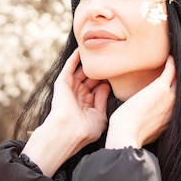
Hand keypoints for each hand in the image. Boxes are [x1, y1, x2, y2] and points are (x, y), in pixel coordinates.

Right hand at [22, 49, 109, 175]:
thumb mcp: (100, 116)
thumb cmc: (85, 130)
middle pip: (90, 78)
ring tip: (98, 49)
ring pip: (80, 71)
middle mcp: (78, 96)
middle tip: (111, 57)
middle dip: (99, 70)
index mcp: (86, 105)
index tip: (118, 70)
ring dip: (88, 62)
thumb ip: (102, 100)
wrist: (68, 132)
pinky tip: (82, 49)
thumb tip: (106, 86)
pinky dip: (75, 58)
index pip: (97, 88)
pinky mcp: (62, 82)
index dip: (107, 80)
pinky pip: (69, 67)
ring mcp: (70, 88)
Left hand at [105, 55, 175, 148]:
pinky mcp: (161, 88)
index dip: (176, 90)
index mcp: (171, 119)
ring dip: (178, 68)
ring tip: (175, 58)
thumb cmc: (129, 134)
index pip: (177, 100)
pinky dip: (172, 62)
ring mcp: (171, 97)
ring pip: (179, 77)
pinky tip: (170, 55)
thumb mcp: (145, 129)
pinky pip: (172, 70)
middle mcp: (175, 108)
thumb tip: (142, 117)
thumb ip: (150, 121)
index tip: (173, 83)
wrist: (126, 135)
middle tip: (179, 66)